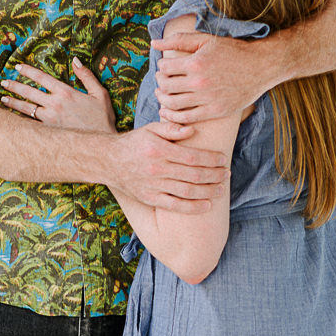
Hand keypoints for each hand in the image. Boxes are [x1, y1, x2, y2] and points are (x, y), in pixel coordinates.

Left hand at [0, 58, 115, 133]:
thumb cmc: (102, 120)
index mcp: (66, 93)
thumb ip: (86, 75)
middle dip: (15, 85)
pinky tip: (10, 117)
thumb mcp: (100, 94)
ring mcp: (49, 120)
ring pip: (26, 108)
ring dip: (12, 102)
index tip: (18, 66)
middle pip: (29, 92)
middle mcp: (55, 105)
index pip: (42, 78)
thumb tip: (76, 60)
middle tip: (4, 81)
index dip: (28, 71)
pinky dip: (19, 120)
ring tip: (2, 98)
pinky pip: (29, 124)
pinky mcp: (47, 132)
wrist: (100, 145)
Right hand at [105, 122, 229, 211]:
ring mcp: (153, 186)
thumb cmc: (134, 143)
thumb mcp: (150, 129)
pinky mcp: (150, 198)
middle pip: (193, 174)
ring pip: (187, 191)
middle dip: (214, 175)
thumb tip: (192, 130)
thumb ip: (171, 128)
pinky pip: (175, 206)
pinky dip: (193, 207)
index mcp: (159, 150)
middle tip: (227, 174)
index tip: (223, 159)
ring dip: (208, 191)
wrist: (108, 161)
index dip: (211, 159)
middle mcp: (157, 169)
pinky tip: (207, 205)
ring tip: (221, 189)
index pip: (192, 156)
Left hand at [154, 32, 276, 124]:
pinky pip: (186, 118)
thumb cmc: (233, 51)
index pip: (165, 68)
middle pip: (166, 86)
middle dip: (160, 82)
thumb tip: (154, 43)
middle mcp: (199, 83)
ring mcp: (207, 99)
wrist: (260, 66)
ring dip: (162, 99)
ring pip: (173, 104)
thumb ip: (178, 40)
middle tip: (162, 80)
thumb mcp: (206, 40)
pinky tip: (167, 111)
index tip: (165, 66)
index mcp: (195, 63)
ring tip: (162, 94)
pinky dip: (172, 116)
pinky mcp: (215, 111)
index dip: (162, 66)